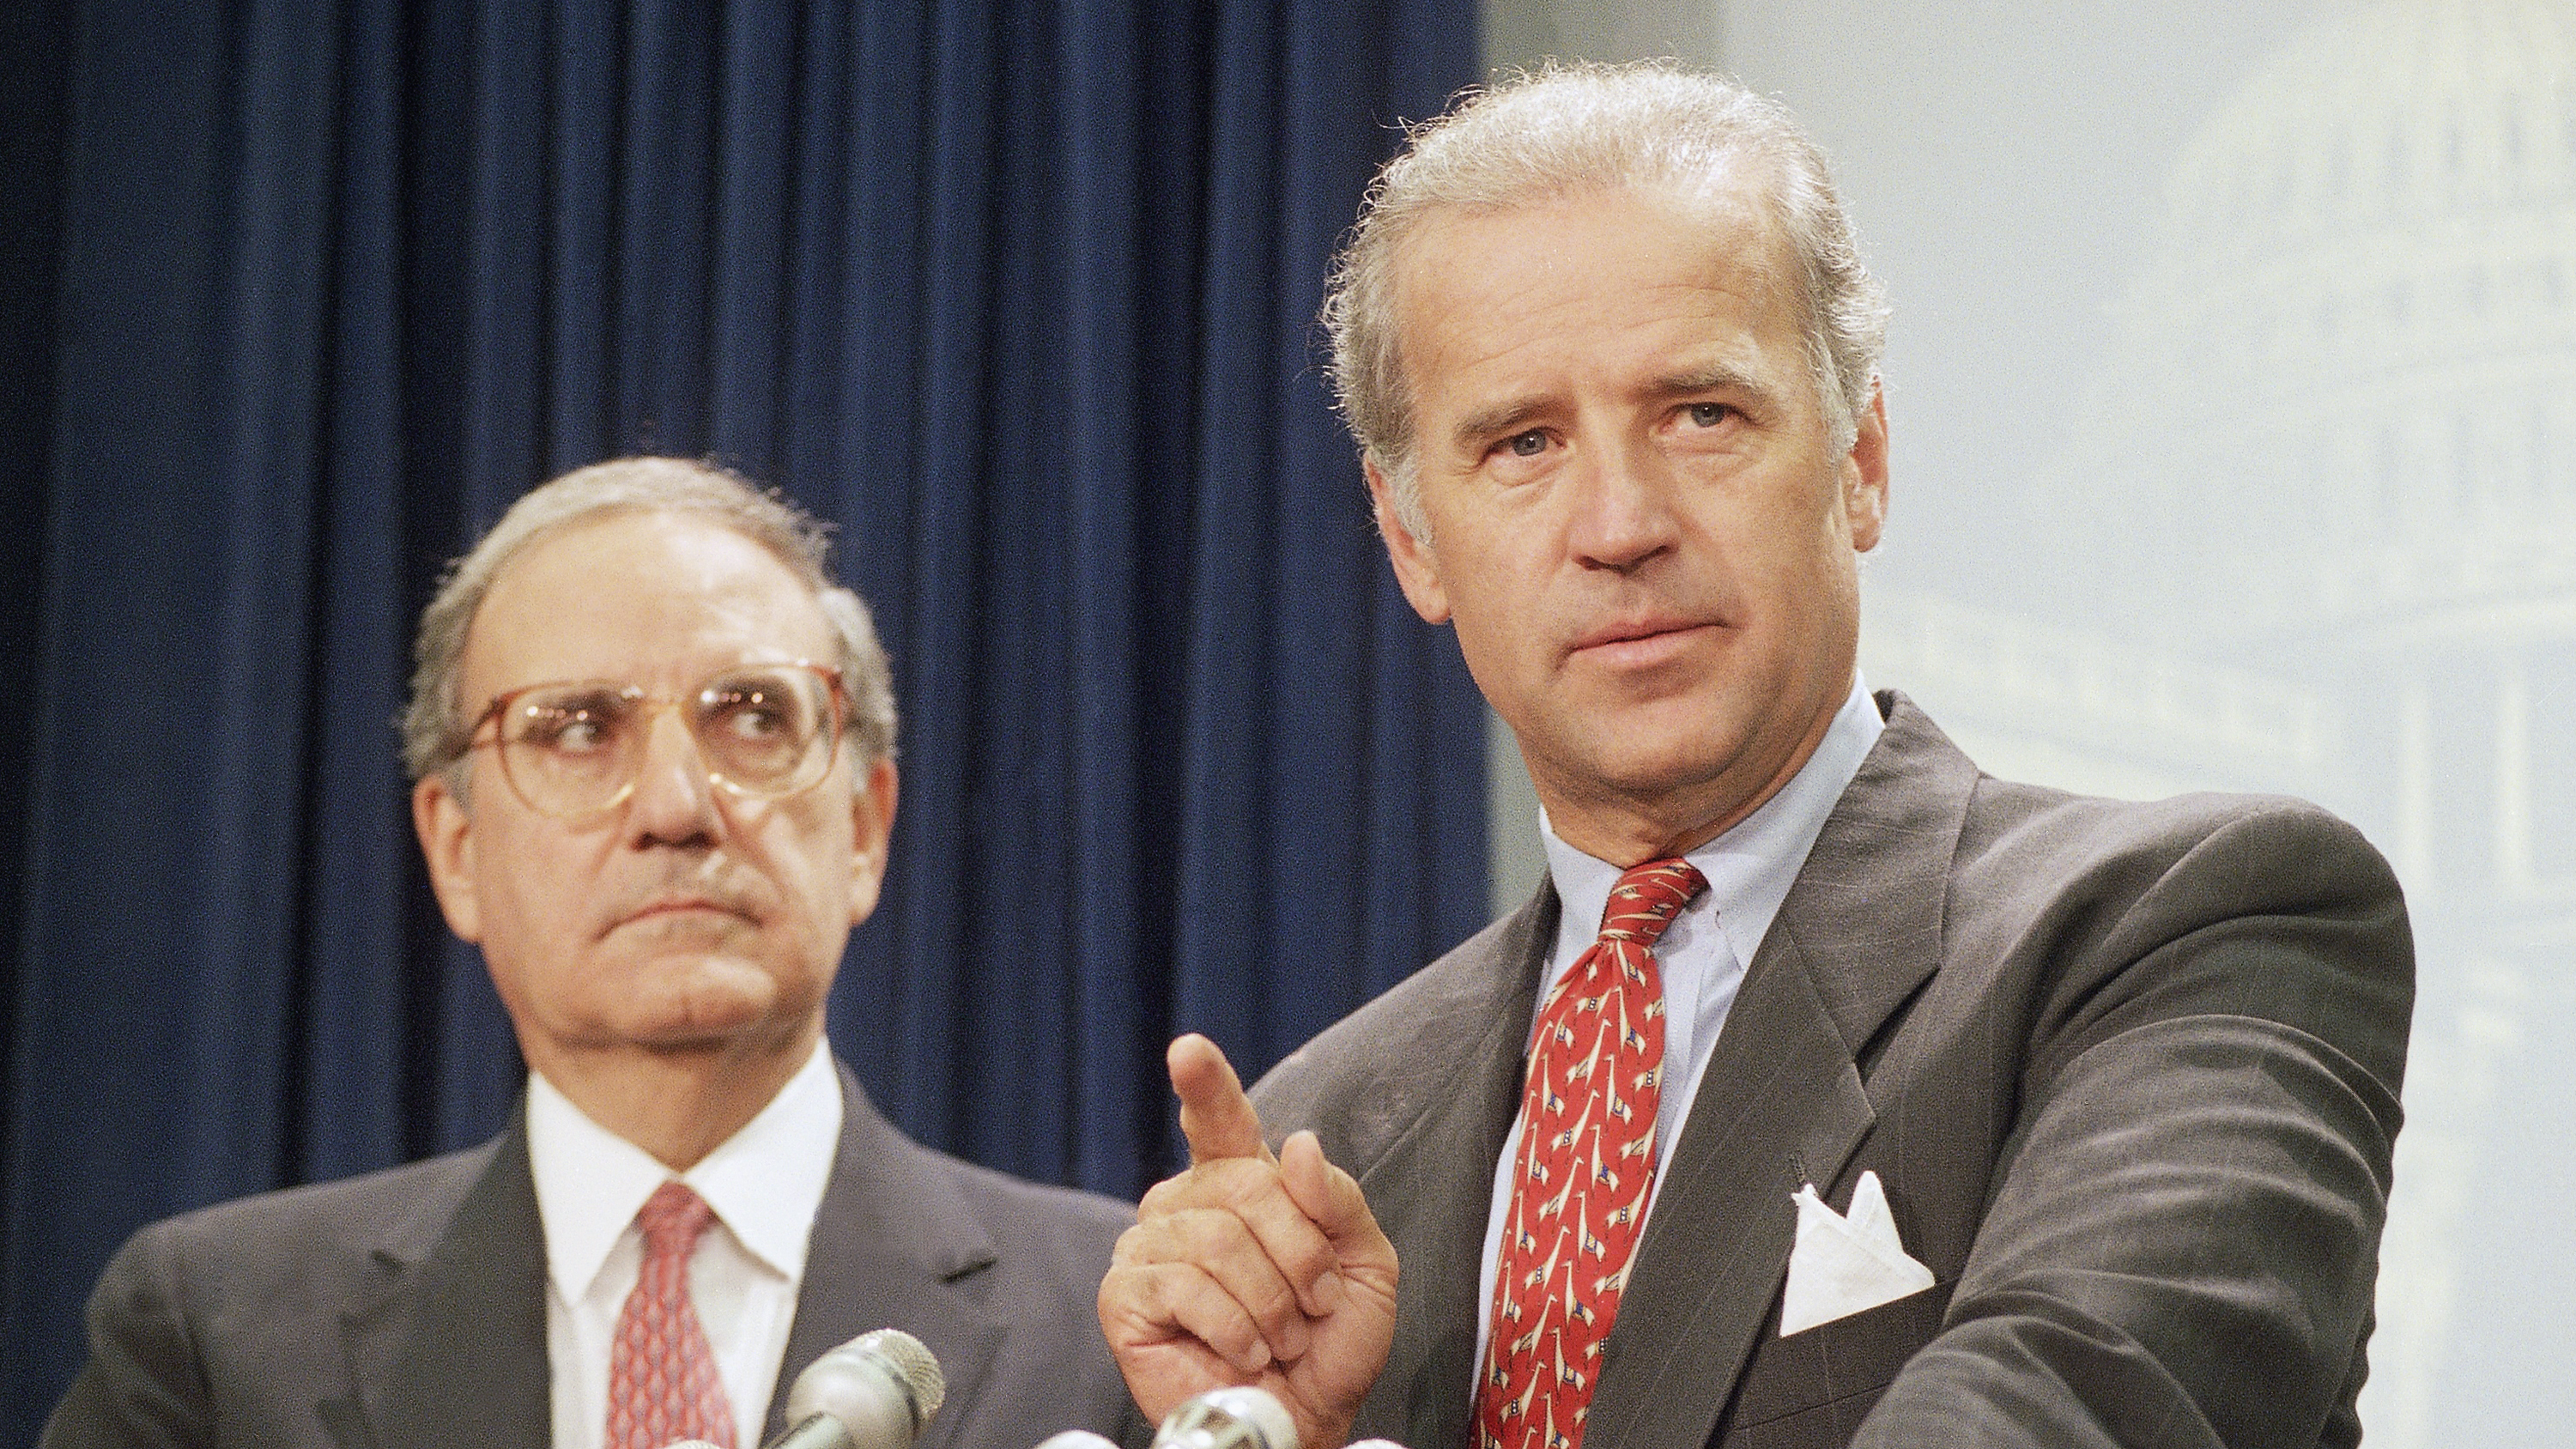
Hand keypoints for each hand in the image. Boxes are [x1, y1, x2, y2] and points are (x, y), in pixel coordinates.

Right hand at [1099, 1035, 1398, 1448]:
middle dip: (1299, 1255)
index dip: (1205, 1082)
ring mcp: (1149, 1247)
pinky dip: (1233, 1328)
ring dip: (1270, 1303)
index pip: (1219, 1119)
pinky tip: (1243, 1352)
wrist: (1309, 1419)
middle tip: (1312, 1306)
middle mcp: (1188, 1203)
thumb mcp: (1365, 1263)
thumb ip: (1337, 1200)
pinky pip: (1185, 1286)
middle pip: (1245, 1186)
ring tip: (1278, 1339)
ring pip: (1218, 1239)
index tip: (1188, 1049)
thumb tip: (1295, 1145)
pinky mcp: (1125, 1297)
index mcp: (1241, 1183)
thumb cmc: (1330, 1346)